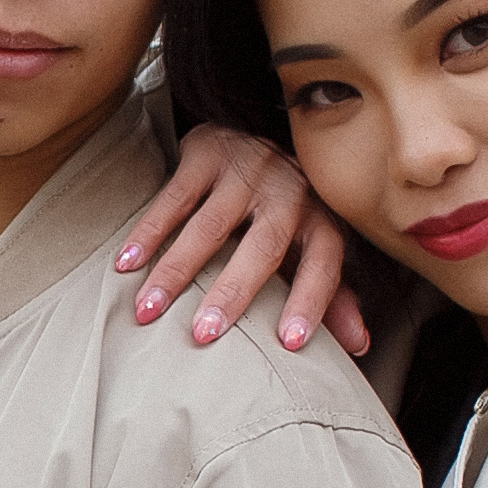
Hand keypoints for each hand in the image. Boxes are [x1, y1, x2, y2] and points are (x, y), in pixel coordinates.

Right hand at [112, 127, 365, 356]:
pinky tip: (127, 264)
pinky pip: (174, 198)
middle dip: (234, 291)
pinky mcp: (207, 153)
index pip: (324, 264)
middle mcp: (289, 192)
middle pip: (264, 246)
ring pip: (210, 225)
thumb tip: (360, 346)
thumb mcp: (310, 250)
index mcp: (320, 220)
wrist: (253, 141)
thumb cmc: (284, 215)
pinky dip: (148, 232)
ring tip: (148, 310)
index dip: (311, 302)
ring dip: (176, 270)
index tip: (291, 344)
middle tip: (203, 334)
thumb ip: (333, 296)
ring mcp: (247, 170)